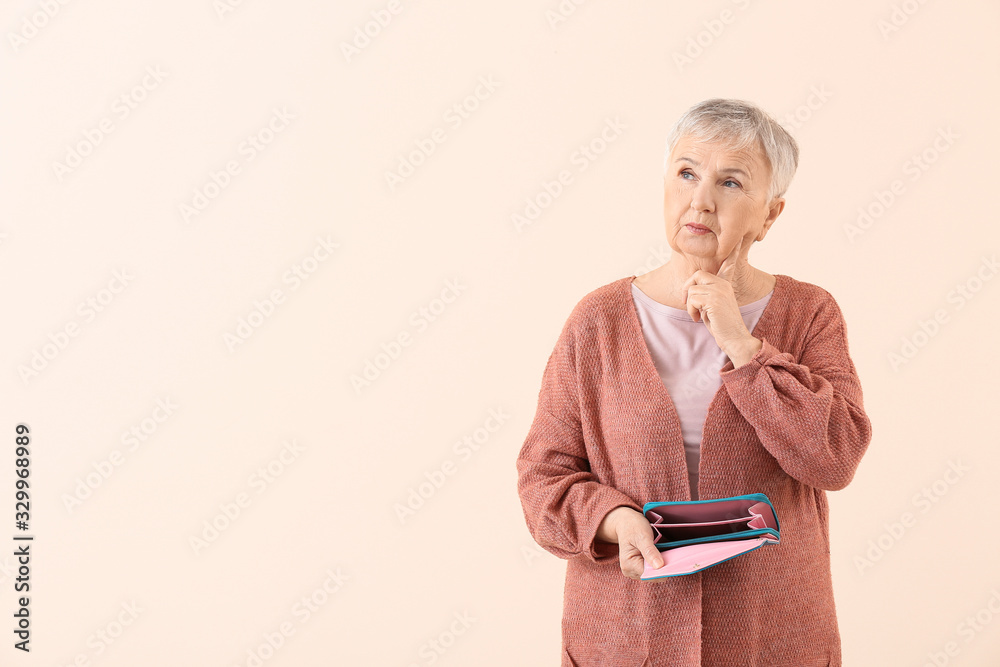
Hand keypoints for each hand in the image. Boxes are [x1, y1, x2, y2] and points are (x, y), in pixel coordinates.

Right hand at [596, 507, 663, 579]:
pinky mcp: (638, 568)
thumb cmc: (633, 526)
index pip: (649, 574)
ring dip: (659, 564)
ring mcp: (633, 571)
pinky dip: (657, 563)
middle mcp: (629, 571)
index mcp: (628, 565)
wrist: (625, 522)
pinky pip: (651, 570)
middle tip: (665, 552)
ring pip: (653, 574)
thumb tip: (659, 566)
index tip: (671, 560)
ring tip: (660, 551)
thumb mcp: (642, 536)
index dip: (661, 569)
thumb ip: (650, 551)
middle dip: (661, 566)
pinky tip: (657, 554)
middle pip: (652, 576)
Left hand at [680, 237, 754, 354]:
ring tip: (697, 315)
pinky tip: (698, 318)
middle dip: (686, 288)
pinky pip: (692, 299)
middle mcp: (723, 284)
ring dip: (689, 305)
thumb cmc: (721, 325)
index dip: (731, 253)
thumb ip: (706, 294)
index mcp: (725, 284)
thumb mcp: (713, 306)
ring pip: (691, 290)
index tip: (736, 242)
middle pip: (697, 275)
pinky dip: (690, 310)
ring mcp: (719, 291)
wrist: (735, 339)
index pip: (727, 263)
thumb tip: (690, 290)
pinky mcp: (714, 300)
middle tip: (685, 302)